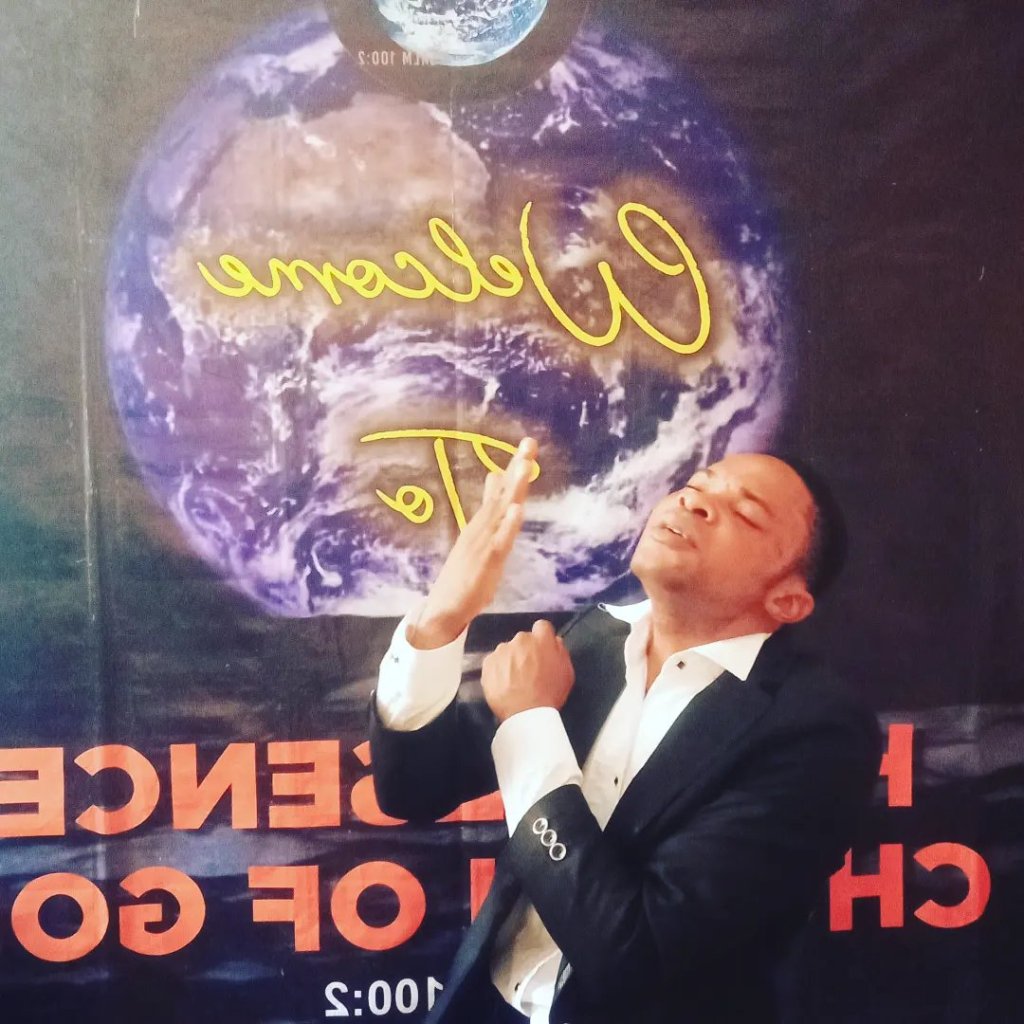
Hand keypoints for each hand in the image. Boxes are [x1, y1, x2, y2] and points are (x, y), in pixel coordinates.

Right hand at [407, 437, 538, 648]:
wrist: (442, 607)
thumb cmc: (464, 574)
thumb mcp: (478, 537)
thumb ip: (488, 509)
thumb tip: (494, 477)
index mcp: (482, 523)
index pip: (501, 490)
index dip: (515, 467)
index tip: (528, 443)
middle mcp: (482, 527)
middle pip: (503, 494)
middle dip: (517, 468)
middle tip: (529, 442)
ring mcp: (483, 542)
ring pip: (501, 512)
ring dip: (513, 489)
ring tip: (524, 466)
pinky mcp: (485, 561)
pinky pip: (500, 541)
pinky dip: (508, 525)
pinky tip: (516, 510)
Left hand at [481, 619, 574, 721]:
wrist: (525, 713)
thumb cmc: (550, 694)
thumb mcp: (566, 672)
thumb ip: (560, 652)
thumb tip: (554, 641)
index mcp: (541, 639)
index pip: (542, 626)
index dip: (542, 638)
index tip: (541, 650)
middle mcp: (520, 639)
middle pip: (523, 639)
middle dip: (525, 650)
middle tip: (528, 668)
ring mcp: (502, 650)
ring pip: (507, 650)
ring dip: (510, 660)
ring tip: (513, 679)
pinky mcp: (488, 663)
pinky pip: (494, 662)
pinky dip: (498, 670)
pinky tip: (503, 683)